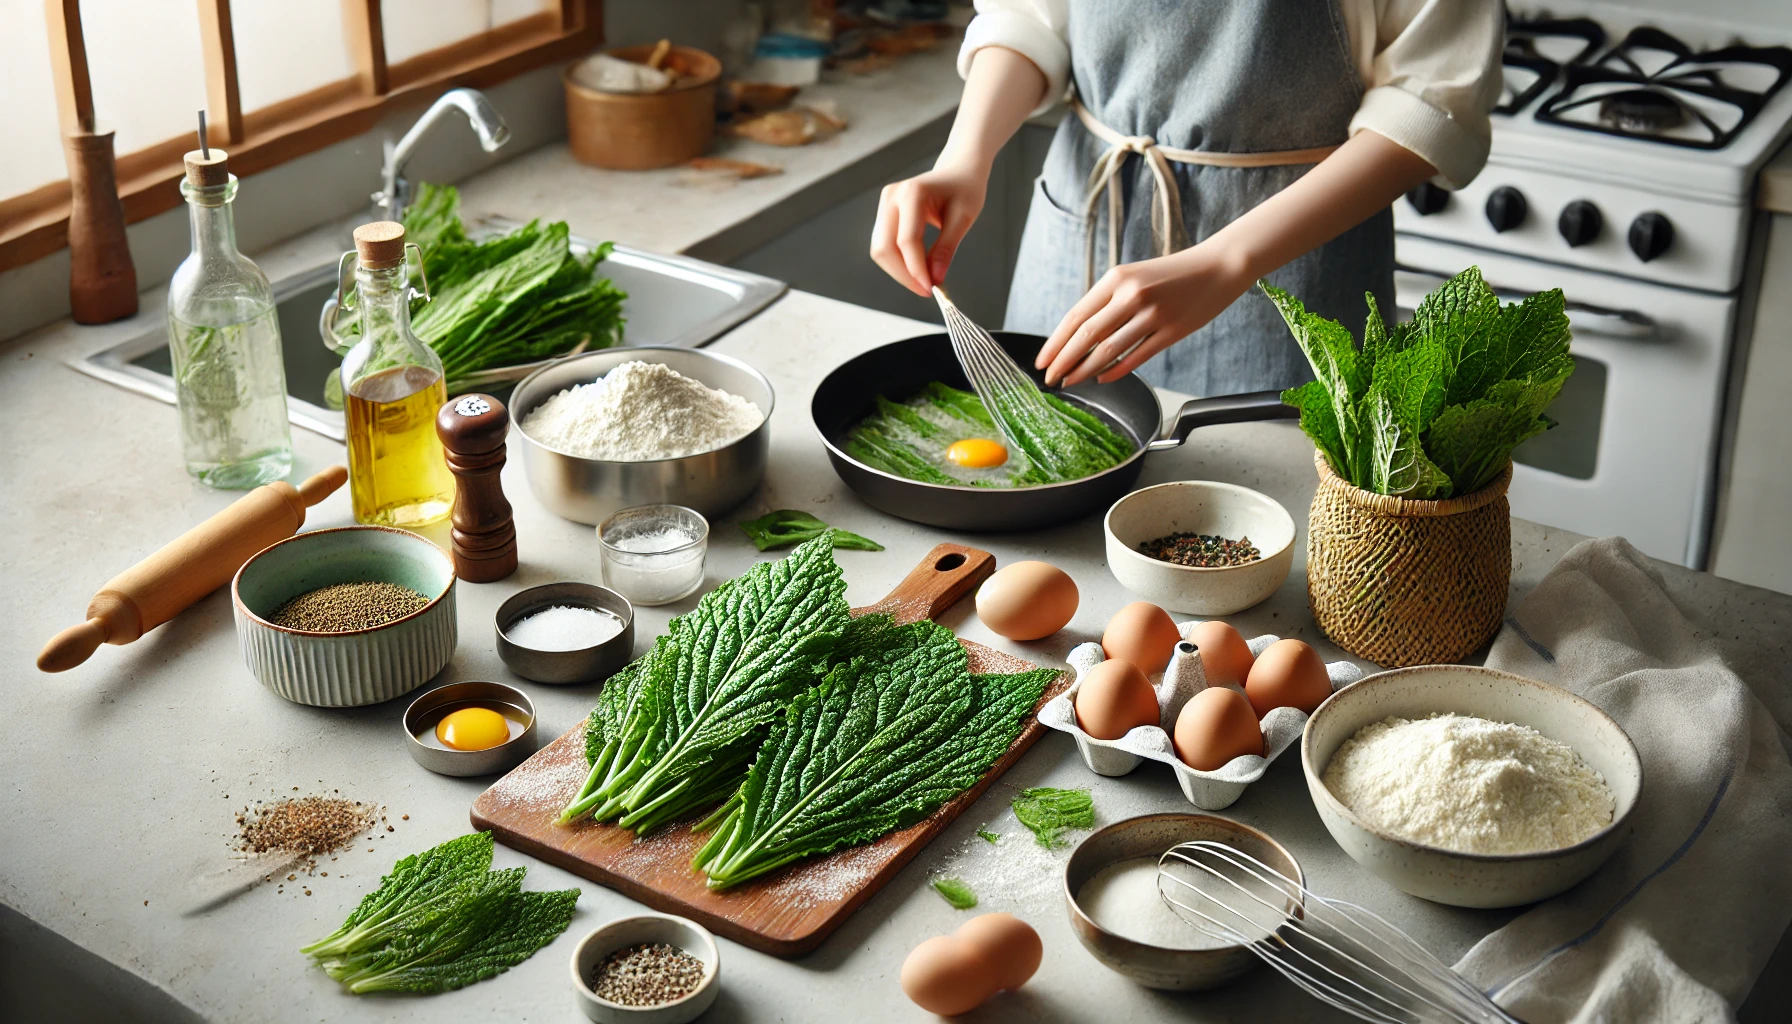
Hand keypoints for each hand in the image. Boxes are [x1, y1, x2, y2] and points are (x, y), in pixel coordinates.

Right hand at [869, 162, 987, 295]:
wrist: (957, 171)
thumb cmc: (964, 189)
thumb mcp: (963, 217)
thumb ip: (947, 248)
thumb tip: (935, 278)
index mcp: (913, 193)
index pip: (907, 240)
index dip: (917, 269)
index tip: (931, 289)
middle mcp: (892, 196)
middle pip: (885, 248)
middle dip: (904, 275)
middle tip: (926, 290)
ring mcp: (884, 204)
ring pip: (880, 250)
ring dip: (899, 271)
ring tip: (924, 281)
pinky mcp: (884, 213)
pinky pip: (884, 245)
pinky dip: (898, 262)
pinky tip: (917, 269)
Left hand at [1035, 243, 1255, 385]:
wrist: (1218, 266)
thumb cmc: (1172, 274)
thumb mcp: (1133, 277)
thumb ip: (1108, 301)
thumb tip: (1078, 335)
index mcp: (1116, 279)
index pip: (1075, 317)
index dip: (1055, 343)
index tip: (1042, 361)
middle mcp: (1131, 294)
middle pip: (1086, 336)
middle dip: (1063, 361)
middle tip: (1050, 379)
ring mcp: (1153, 314)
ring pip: (1108, 350)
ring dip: (1084, 370)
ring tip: (1070, 382)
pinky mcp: (1172, 331)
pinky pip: (1136, 357)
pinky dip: (1114, 371)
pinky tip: (1101, 378)